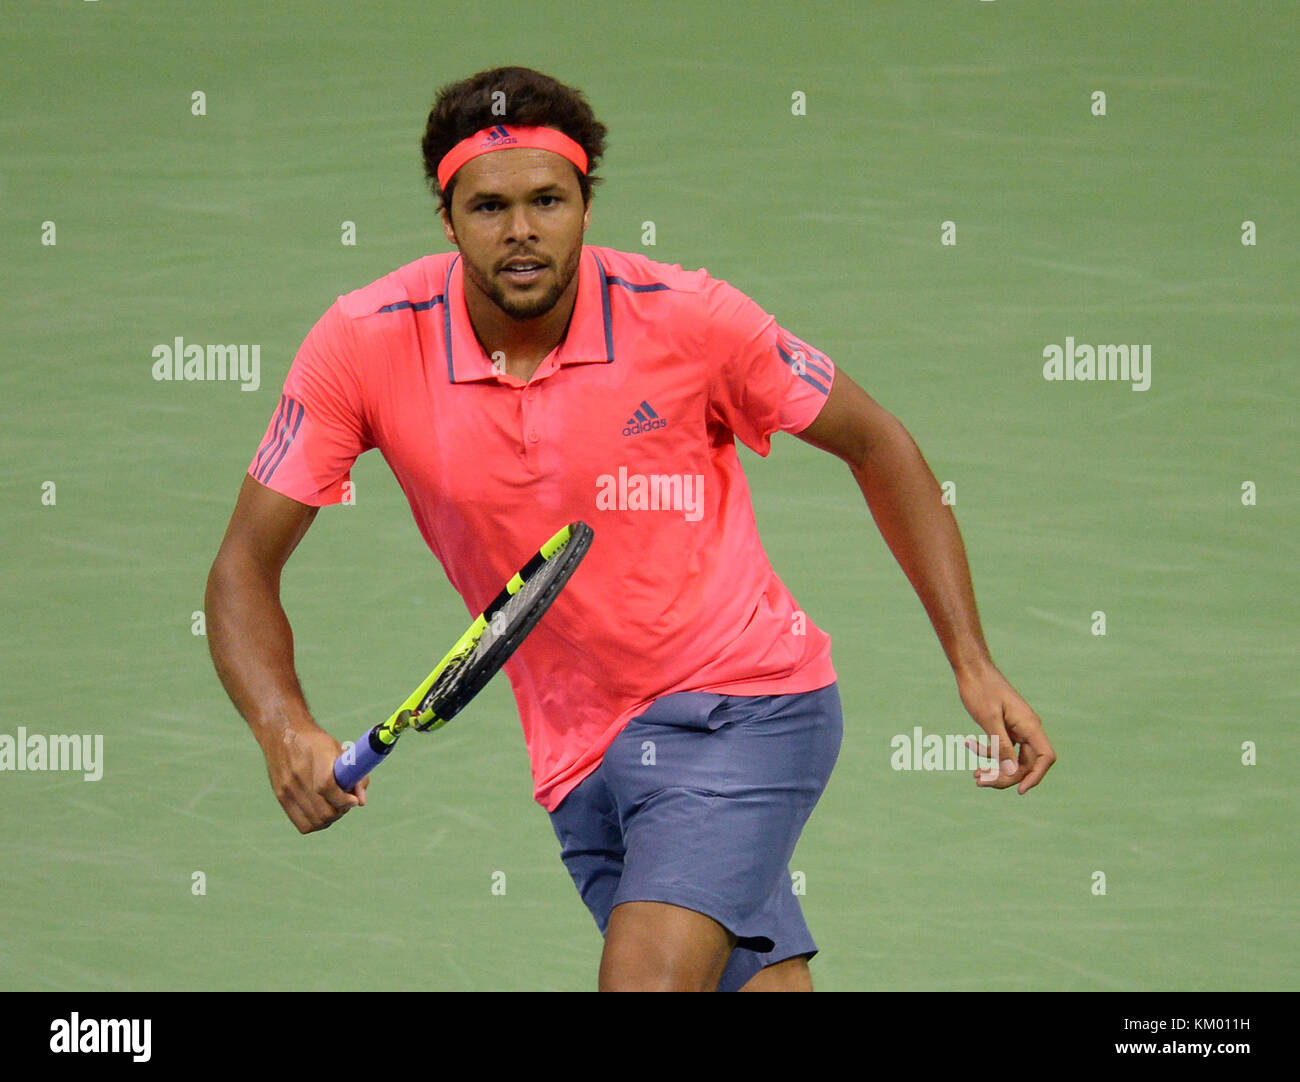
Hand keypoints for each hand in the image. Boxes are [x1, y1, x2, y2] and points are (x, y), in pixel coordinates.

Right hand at [260, 722, 367, 832]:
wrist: (283, 733)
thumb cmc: (317, 742)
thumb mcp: (339, 750)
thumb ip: (355, 774)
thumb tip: (361, 802)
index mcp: (316, 756)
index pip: (327, 787)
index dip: (344, 799)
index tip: (353, 800)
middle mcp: (299, 774)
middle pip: (324, 810)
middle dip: (341, 810)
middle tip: (346, 802)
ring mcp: (287, 788)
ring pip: (316, 821)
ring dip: (330, 818)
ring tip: (334, 806)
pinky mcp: (281, 797)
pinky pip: (303, 825)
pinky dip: (317, 823)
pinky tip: (322, 812)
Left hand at [955, 663, 1055, 794]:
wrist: (971, 669)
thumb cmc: (980, 689)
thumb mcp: (989, 719)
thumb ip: (1001, 746)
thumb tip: (1013, 773)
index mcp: (1029, 725)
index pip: (1045, 757)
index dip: (1036, 776)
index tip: (1020, 790)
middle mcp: (1027, 728)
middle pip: (1026, 763)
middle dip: (1006, 776)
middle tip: (980, 782)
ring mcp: (1016, 729)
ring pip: (1012, 759)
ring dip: (995, 768)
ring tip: (975, 776)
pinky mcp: (1004, 728)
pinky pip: (1001, 748)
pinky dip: (987, 752)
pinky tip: (967, 744)